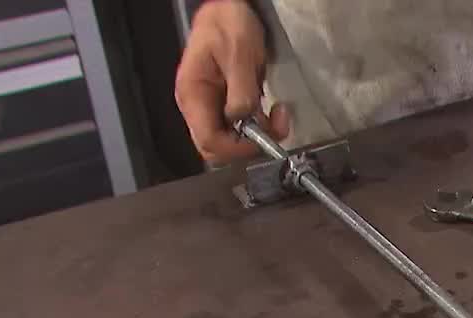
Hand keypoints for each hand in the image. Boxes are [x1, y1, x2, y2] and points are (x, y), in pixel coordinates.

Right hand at [174, 0, 290, 163]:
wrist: (230, 9)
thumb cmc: (228, 24)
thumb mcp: (239, 53)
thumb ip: (241, 90)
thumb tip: (242, 120)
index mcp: (193, 94)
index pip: (209, 140)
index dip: (237, 148)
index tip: (264, 138)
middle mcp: (198, 106)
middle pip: (217, 147)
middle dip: (248, 145)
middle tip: (275, 126)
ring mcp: (210, 107)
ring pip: (230, 141)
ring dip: (257, 136)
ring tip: (278, 116)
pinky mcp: (225, 105)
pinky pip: (239, 128)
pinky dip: (258, 127)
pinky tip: (271, 112)